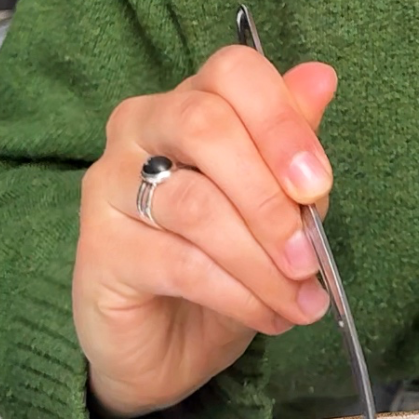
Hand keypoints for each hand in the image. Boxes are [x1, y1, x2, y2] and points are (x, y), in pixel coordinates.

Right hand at [73, 45, 336, 418]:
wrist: (166, 346)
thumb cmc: (225, 260)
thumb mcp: (274, 203)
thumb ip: (292, 146)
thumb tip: (321, 77)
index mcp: (191, 99)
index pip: (232, 72)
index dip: (281, 121)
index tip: (318, 184)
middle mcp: (141, 127)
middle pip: (205, 125)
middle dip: (268, 194)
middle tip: (308, 254)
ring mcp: (110, 184)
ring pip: (195, 204)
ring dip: (260, 259)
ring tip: (299, 298)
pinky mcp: (98, 249)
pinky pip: (179, 262)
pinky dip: (236, 292)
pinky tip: (267, 314)